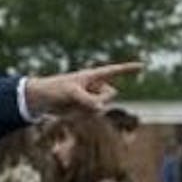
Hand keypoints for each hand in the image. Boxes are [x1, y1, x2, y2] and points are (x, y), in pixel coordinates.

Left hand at [24, 62, 141, 115]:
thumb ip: (88, 100)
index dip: (129, 68)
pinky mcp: (83, 108)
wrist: (38, 99)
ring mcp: (89, 97)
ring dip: (87, 109)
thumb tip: (100, 109)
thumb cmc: (54, 89)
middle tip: (79, 99)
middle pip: (111, 95)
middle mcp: (94, 86)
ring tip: (70, 105)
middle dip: (99, 99)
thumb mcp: (71, 93)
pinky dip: (81, 116)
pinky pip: (91, 114)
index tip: (143, 65)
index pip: (115, 70)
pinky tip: (68, 113)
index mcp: (92, 75)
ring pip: (101, 107)